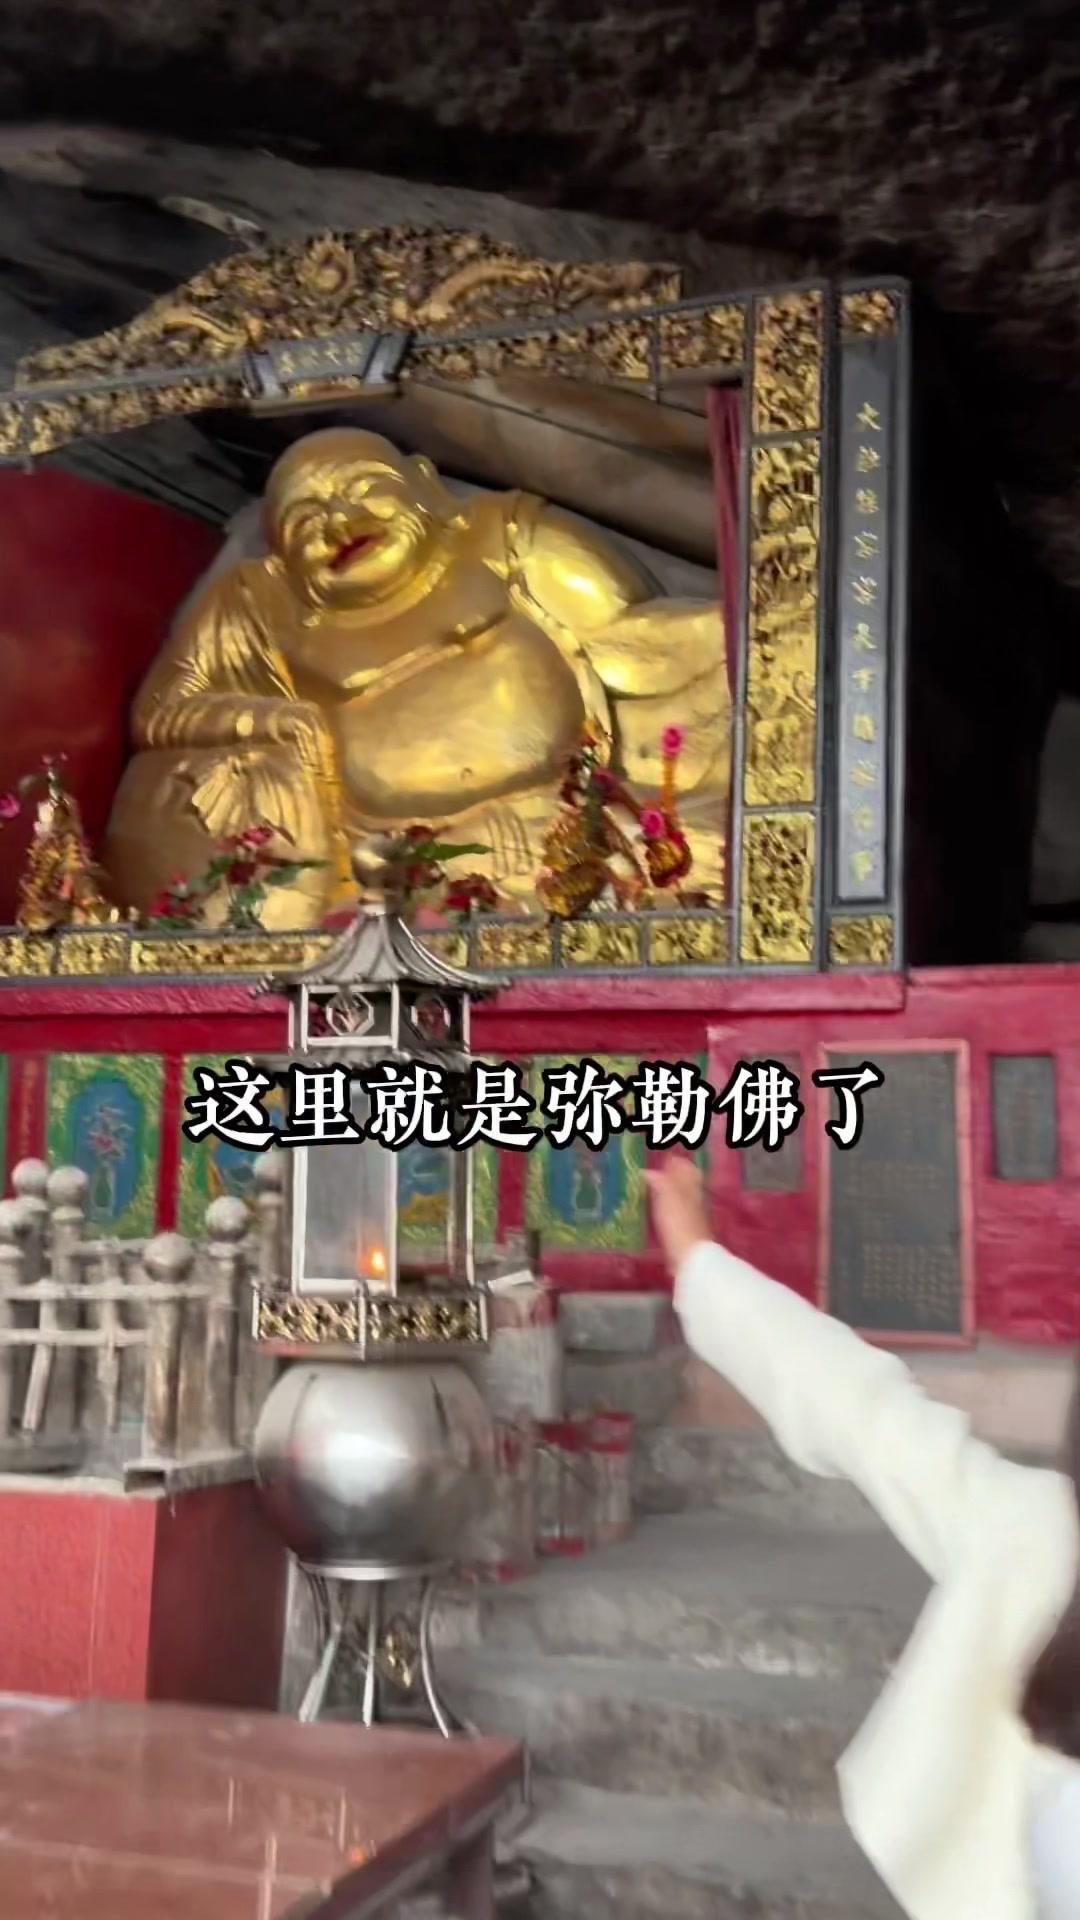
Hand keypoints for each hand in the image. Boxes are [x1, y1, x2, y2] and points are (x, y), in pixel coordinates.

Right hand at [645, 1155, 711, 1274]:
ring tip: (648, 1193)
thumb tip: (647, 1172)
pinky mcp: (684, 1233)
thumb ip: (658, 1181)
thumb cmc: (678, 1222)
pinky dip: (664, 1211)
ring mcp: (691, 1217)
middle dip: (671, 1178)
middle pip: (685, 1183)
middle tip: (653, 1175)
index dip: (676, 1162)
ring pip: (680, 1200)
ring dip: (667, 1194)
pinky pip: (674, 1215)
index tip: (662, 1159)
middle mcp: (693, 1199)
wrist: (689, 1256)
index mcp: (690, 1187)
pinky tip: (653, 1214)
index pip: (686, 1168)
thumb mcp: (666, 1195)